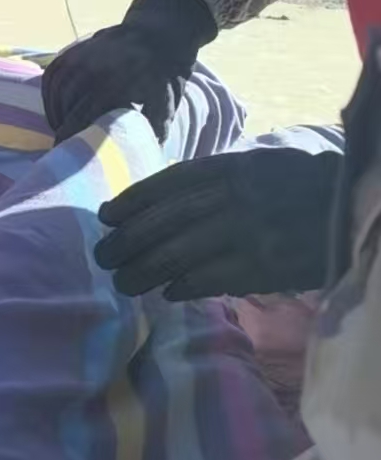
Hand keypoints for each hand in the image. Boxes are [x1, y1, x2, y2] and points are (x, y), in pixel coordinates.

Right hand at [44, 0, 217, 141]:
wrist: (160, 31)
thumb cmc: (165, 72)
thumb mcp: (166, 102)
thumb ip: (152, 129)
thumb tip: (142, 155)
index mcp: (114, 86)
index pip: (80, 119)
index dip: (69, 138)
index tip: (65, 153)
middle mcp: (91, 70)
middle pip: (65, 108)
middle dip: (62, 129)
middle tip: (64, 144)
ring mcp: (80, 58)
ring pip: (56, 92)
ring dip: (55, 113)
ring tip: (61, 127)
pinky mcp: (73, 51)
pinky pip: (52, 76)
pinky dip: (50, 94)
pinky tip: (57, 107)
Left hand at [96, 147, 341, 300]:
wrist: (355, 207)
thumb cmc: (300, 188)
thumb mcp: (257, 168)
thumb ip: (213, 181)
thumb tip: (157, 206)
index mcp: (232, 167)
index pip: (168, 182)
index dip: (132, 201)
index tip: (105, 216)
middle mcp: (235, 196)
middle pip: (163, 220)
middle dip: (126, 241)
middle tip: (104, 257)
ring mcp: (249, 232)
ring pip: (177, 253)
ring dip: (144, 271)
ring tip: (125, 283)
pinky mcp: (264, 265)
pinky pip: (209, 278)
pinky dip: (183, 287)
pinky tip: (168, 292)